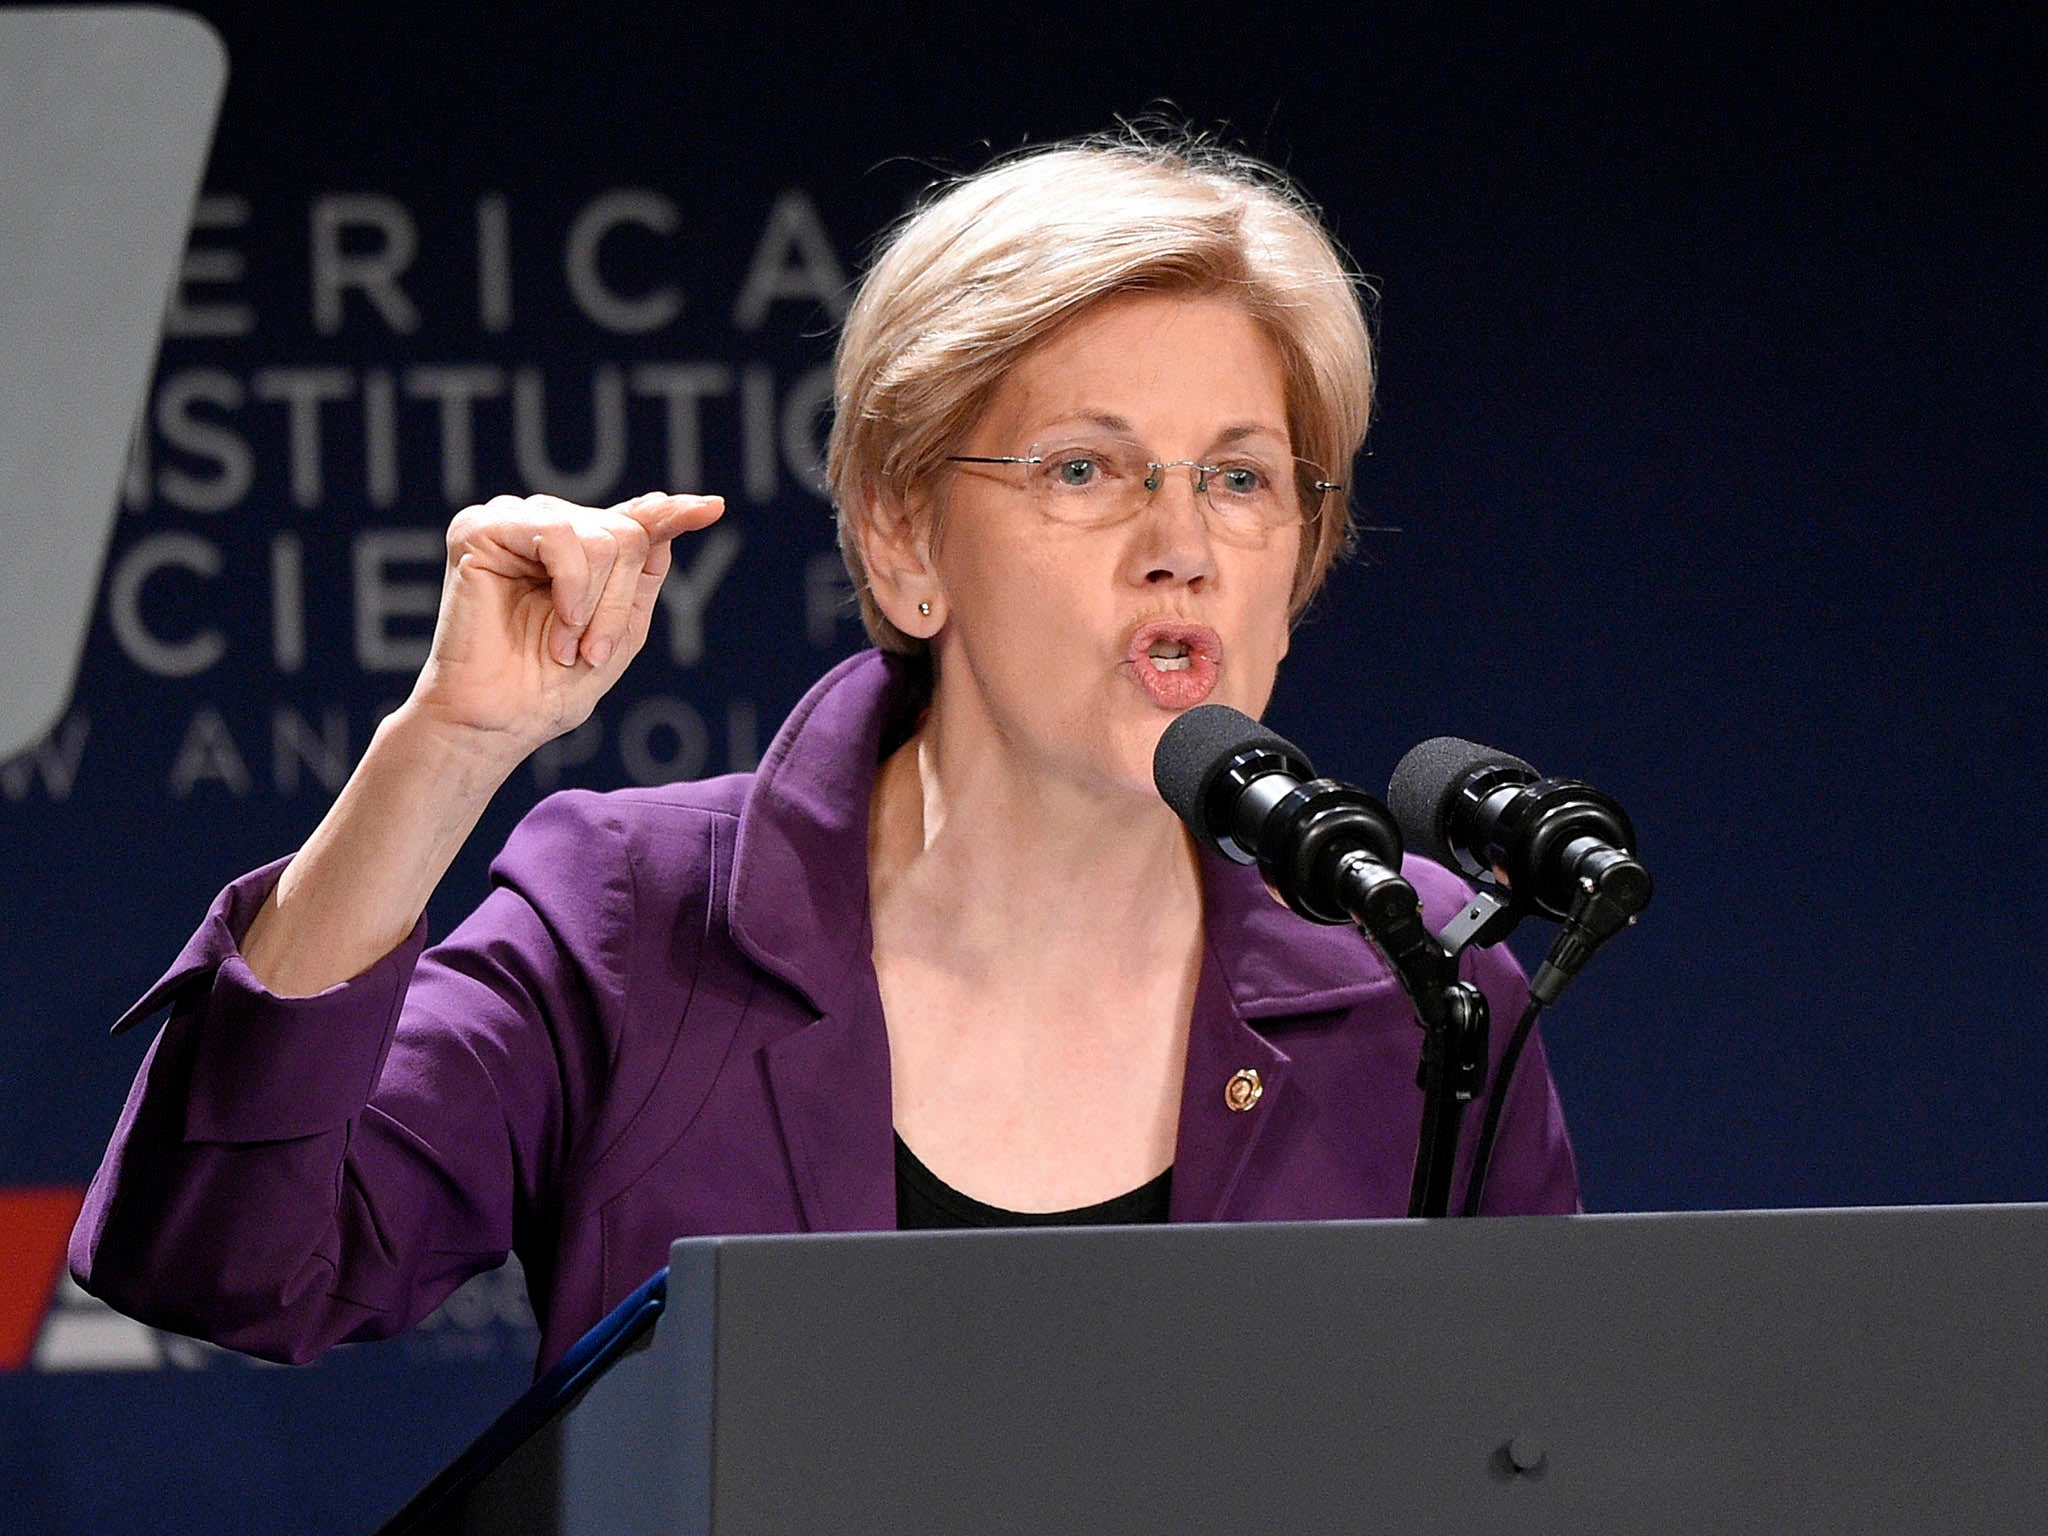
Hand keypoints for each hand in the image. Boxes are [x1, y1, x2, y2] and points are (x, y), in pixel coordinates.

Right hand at [405, 490, 724, 759]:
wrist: (497, 721)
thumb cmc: (551, 685)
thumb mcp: (621, 629)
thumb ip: (643, 572)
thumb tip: (663, 511)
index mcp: (581, 551)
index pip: (635, 521)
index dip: (673, 514)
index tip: (712, 507)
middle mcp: (549, 527)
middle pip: (627, 536)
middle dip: (619, 603)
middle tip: (589, 650)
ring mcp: (514, 524)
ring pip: (600, 539)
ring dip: (595, 604)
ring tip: (565, 645)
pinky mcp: (480, 529)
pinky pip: (558, 534)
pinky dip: (571, 585)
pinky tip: (558, 619)